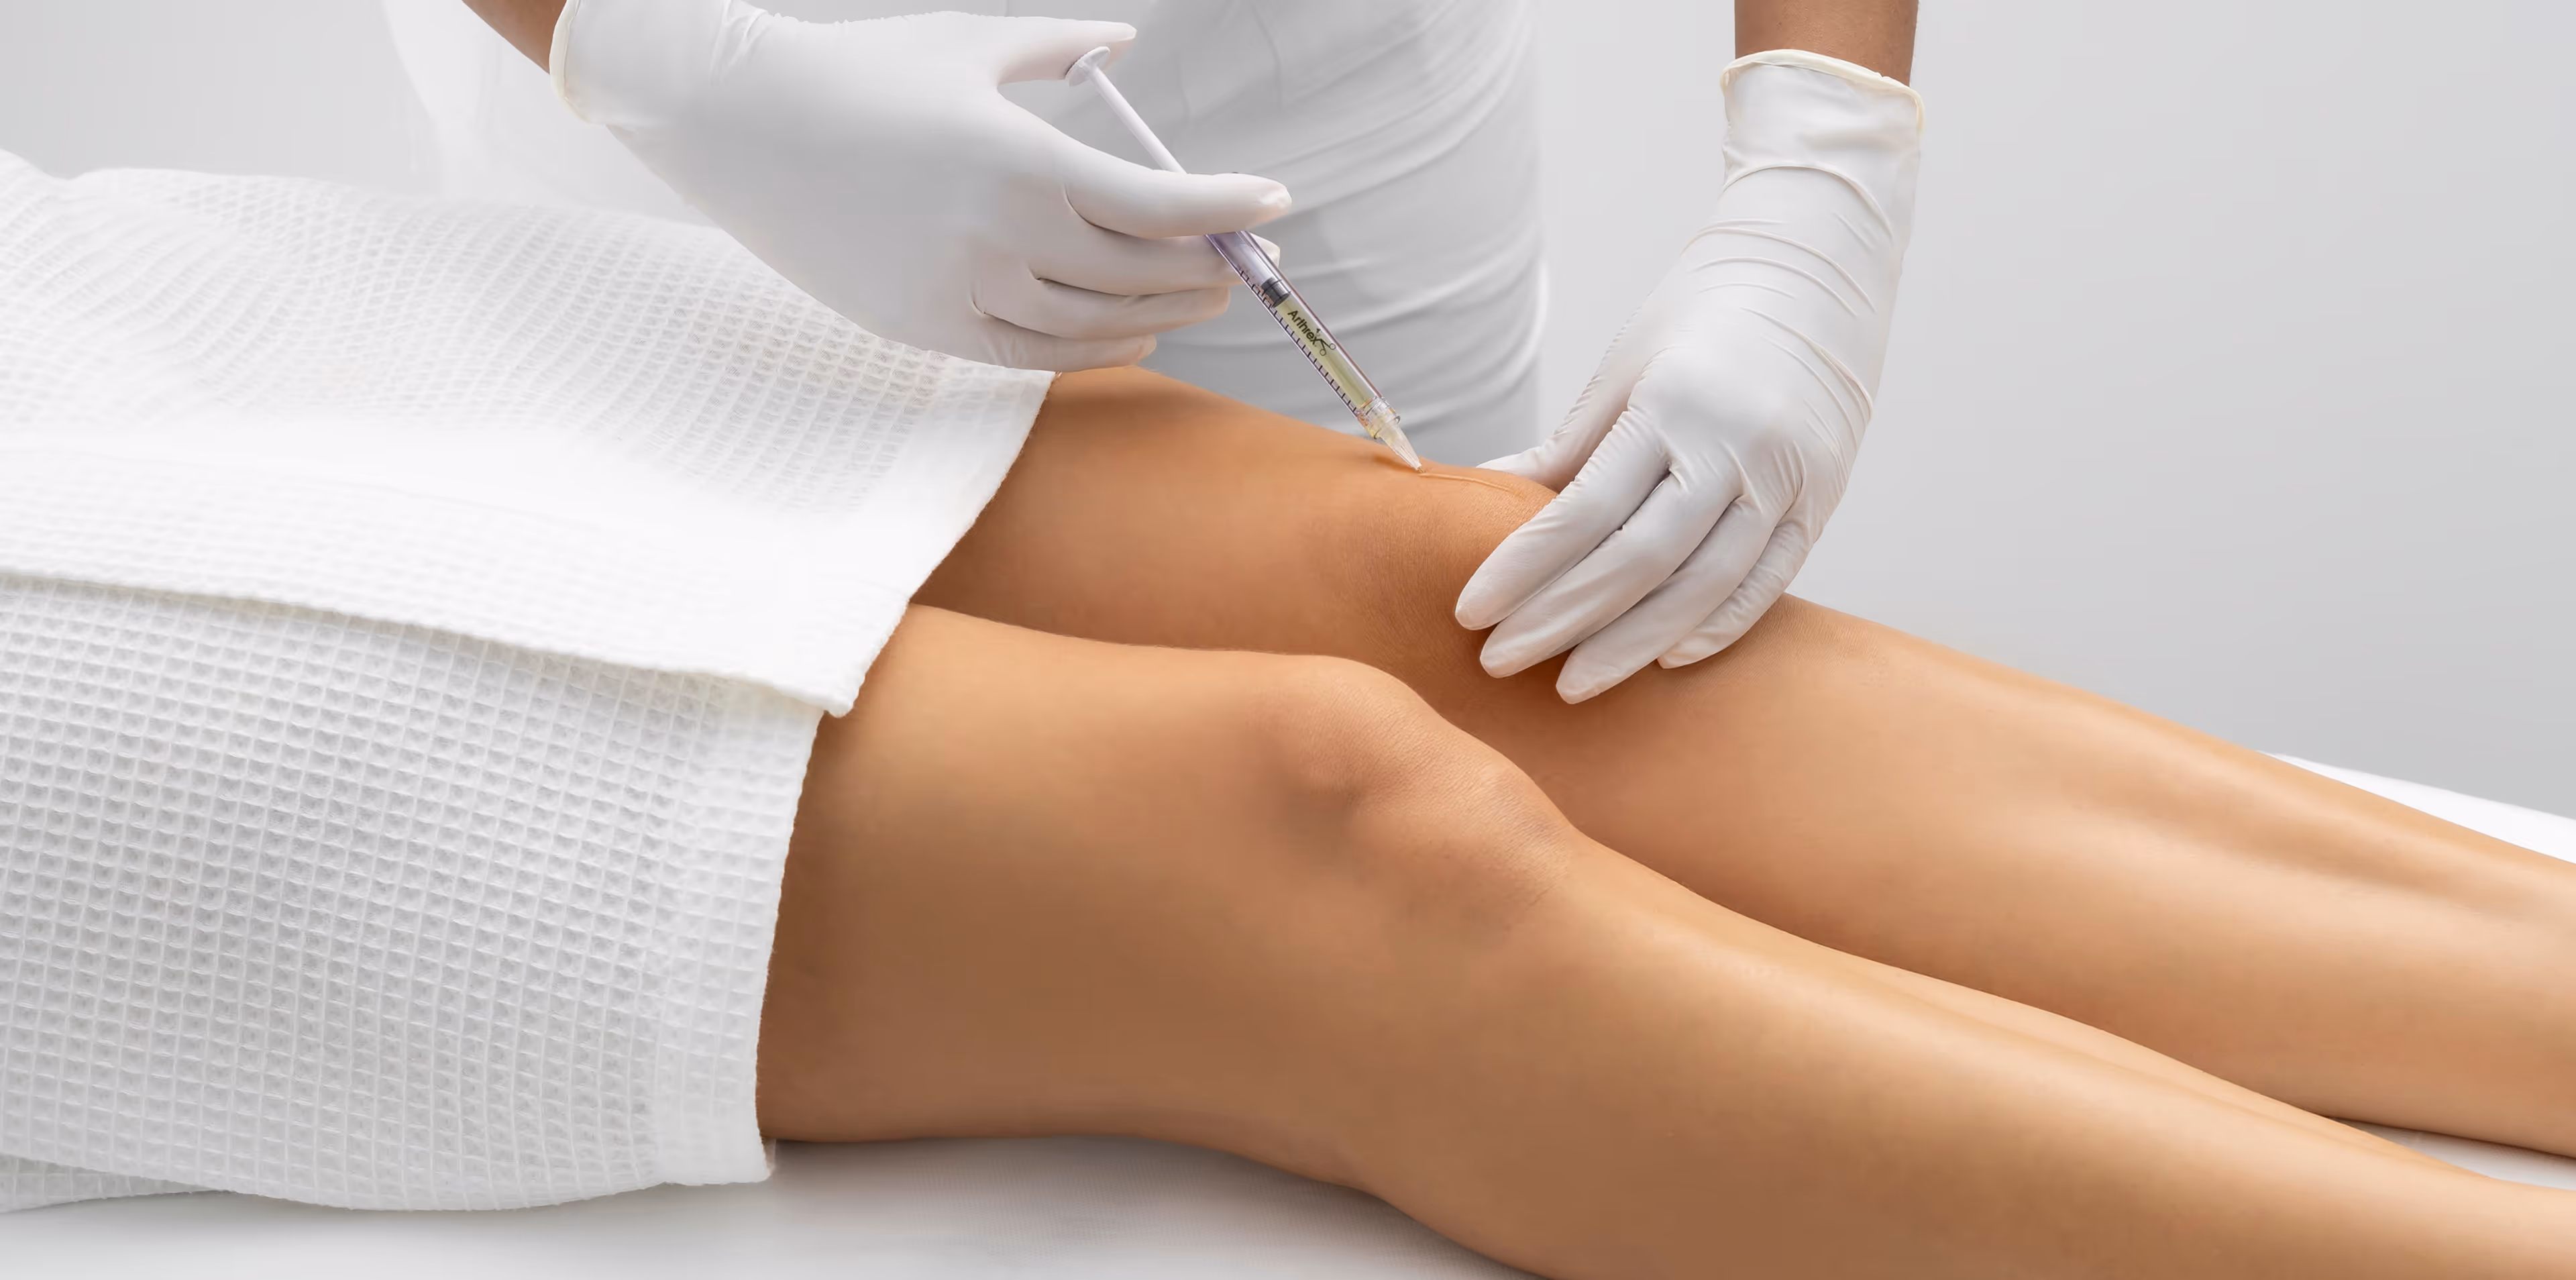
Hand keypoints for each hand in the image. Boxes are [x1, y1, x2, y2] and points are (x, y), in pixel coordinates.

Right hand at [550, 1, 1291, 370]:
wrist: (742, 128)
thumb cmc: (863, 73)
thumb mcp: (971, 44)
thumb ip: (1061, 46)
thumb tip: (1125, 43)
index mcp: (1023, 160)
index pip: (1159, 205)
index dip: (1227, 210)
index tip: (1275, 203)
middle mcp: (1002, 236)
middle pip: (1142, 273)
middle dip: (1208, 267)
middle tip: (1245, 256)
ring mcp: (965, 292)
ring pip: (1097, 326)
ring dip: (1163, 314)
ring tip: (1200, 296)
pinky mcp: (930, 328)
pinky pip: (1037, 354)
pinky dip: (1097, 348)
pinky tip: (1130, 332)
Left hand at [1456, 51, 1922, 700]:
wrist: (1820, 263)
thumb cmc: (1702, 308)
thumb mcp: (1624, 365)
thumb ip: (1565, 446)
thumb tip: (1481, 493)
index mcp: (1673, 404)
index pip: (1584, 513)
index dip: (1522, 571)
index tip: (1470, 614)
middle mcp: (1735, 446)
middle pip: (1636, 563)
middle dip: (1561, 621)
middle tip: (1500, 662)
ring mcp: (1787, 478)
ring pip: (1702, 587)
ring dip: (1630, 644)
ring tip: (1571, 683)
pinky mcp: (1822, 497)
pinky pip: (1767, 581)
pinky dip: (1714, 626)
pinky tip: (1663, 657)